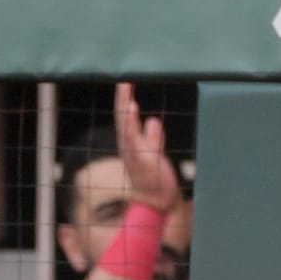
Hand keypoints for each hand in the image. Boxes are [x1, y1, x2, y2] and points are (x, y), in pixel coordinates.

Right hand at [112, 83, 182, 211]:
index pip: (126, 117)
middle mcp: (128, 146)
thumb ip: (153, 138)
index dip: (125, 99)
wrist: (157, 201)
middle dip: (122, 97)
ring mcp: (132, 152)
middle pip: (122, 117)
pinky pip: (132, 137)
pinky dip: (131, 122)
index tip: (127, 80)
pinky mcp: (140, 159)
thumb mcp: (155, 154)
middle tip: (124, 78)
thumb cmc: (155, 179)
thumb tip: (153, 120)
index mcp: (130, 143)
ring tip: (125, 86)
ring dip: (124, 104)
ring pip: (125, 124)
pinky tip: (131, 107)